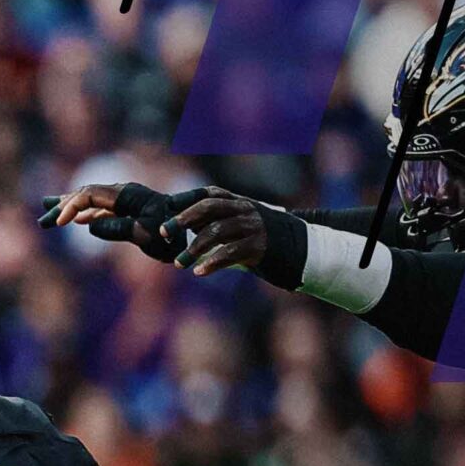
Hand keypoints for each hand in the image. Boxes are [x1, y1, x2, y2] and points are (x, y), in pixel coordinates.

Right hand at [41, 182, 187, 260]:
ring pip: (90, 202)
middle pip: (85, 195)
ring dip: (69, 210)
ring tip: (47, 215)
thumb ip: (117, 228)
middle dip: (62, 207)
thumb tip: (89, 225)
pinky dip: (83, 215)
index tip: (60, 223)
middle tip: (43, 220)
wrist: (195, 235)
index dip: (72, 206)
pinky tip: (74, 221)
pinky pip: (99, 210)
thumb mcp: (144, 234)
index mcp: (127, 195)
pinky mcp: (128, 212)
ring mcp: (125, 202)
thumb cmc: (173, 236)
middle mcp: (123, 194)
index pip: (90, 194)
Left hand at [162, 192, 276, 276]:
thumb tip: (181, 228)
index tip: (167, 207)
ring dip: (194, 248)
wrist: (300, 250)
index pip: (209, 193)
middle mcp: (245, 210)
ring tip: (180, 263)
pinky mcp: (259, 246)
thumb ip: (215, 223)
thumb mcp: (240, 225)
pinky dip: (212, 263)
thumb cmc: (260, 240)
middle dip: (183, 219)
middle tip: (164, 233)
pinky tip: (199, 272)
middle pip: (209, 207)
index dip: (187, 198)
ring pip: (217, 231)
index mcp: (238, 202)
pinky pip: (230, 253)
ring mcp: (253, 227)